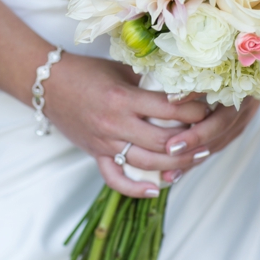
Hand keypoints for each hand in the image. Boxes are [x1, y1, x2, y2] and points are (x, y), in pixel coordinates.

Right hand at [43, 54, 210, 197]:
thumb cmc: (89, 71)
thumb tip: (186, 87)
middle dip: (192, 140)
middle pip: (162, 141)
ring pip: (146, 162)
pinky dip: (136, 188)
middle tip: (211, 134)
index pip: (169, 108)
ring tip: (198, 157)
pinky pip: (116, 178)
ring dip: (176, 164)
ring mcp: (104, 143)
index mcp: (123, 98)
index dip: (195, 110)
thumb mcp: (123, 70)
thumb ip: (151, 82)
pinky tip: (157, 189)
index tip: (210, 106)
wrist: (48, 83)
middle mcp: (114, 123)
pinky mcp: (95, 155)